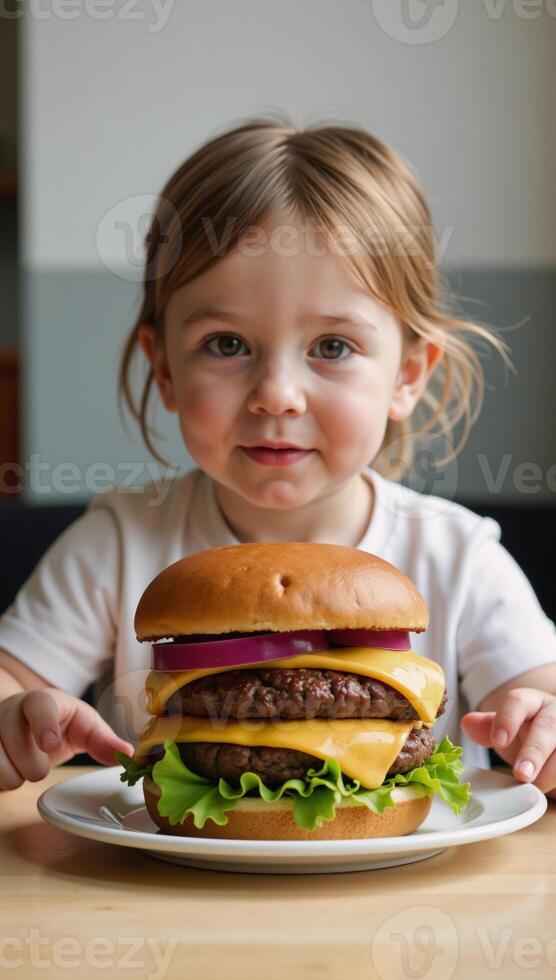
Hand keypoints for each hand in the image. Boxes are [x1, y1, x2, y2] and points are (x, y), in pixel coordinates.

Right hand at [0, 687, 134, 790]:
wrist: (21, 720)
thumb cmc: (58, 722)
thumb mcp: (82, 726)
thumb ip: (102, 741)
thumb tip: (128, 755)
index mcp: (40, 700)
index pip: (38, 705)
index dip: (43, 724)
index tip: (50, 744)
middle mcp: (9, 710)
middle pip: (15, 743)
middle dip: (34, 766)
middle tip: (41, 762)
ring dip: (14, 777)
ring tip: (20, 767)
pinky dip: (0, 782)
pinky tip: (7, 770)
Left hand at [460, 687, 555, 797]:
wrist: (555, 742)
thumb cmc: (530, 733)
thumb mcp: (509, 728)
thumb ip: (489, 727)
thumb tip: (467, 723)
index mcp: (531, 701)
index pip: (518, 702)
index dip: (507, 720)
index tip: (498, 741)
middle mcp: (554, 713)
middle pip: (547, 728)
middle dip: (534, 752)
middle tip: (521, 775)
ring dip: (549, 771)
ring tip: (535, 787)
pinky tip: (548, 790)